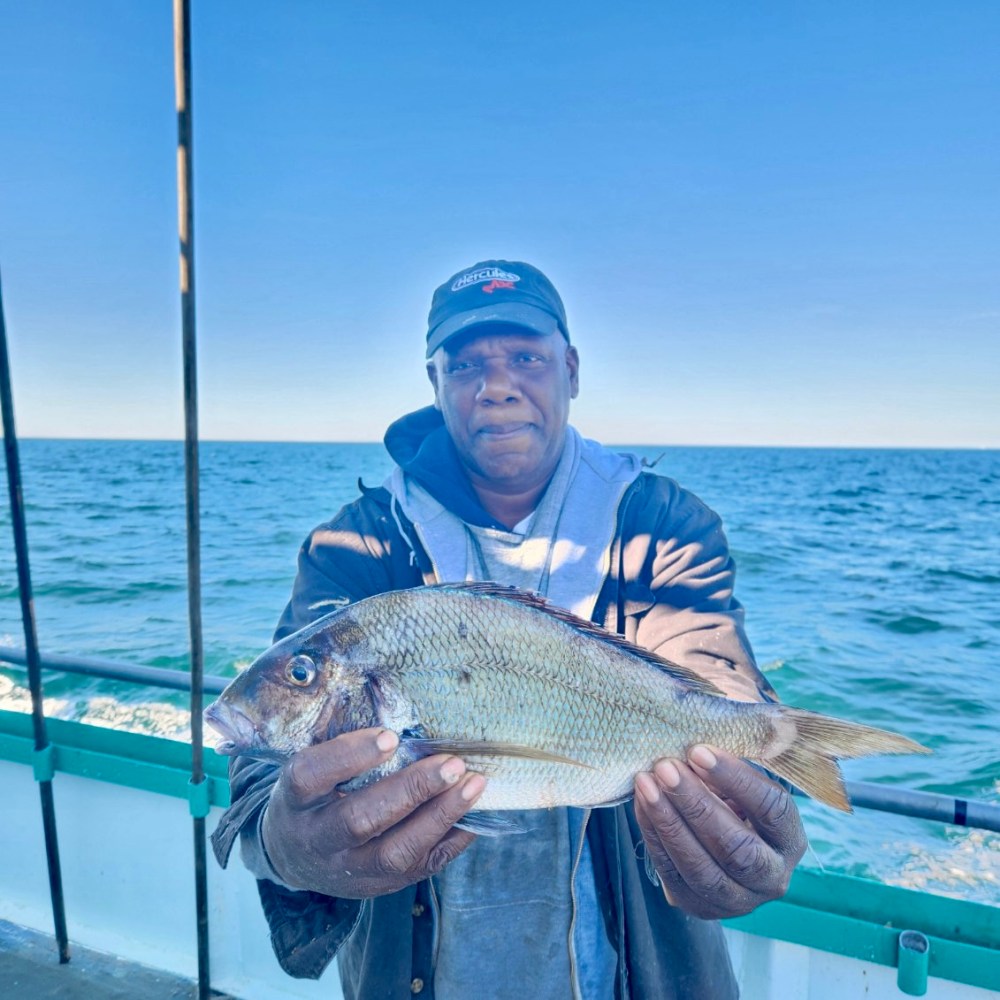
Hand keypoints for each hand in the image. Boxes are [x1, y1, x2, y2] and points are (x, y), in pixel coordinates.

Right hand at [261, 727, 485, 898]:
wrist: (295, 857)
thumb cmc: (313, 795)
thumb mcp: (309, 767)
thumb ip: (338, 740)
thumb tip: (393, 701)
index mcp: (294, 800)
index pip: (310, 777)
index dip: (348, 756)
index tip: (389, 736)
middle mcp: (317, 839)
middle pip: (359, 820)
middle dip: (411, 790)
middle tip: (451, 763)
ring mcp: (347, 870)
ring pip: (394, 853)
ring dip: (439, 815)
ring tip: (473, 784)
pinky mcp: (378, 886)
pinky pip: (419, 869)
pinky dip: (451, 839)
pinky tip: (472, 812)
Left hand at [633, 745, 805, 919]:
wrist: (724, 852)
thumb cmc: (735, 804)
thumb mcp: (743, 786)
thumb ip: (728, 768)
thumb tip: (695, 743)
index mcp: (789, 840)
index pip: (771, 810)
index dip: (736, 779)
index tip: (699, 751)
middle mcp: (771, 877)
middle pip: (736, 848)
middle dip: (696, 804)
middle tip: (666, 767)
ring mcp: (737, 900)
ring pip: (701, 867)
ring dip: (668, 821)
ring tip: (646, 782)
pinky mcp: (701, 908)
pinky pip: (672, 874)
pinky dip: (653, 835)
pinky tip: (642, 803)